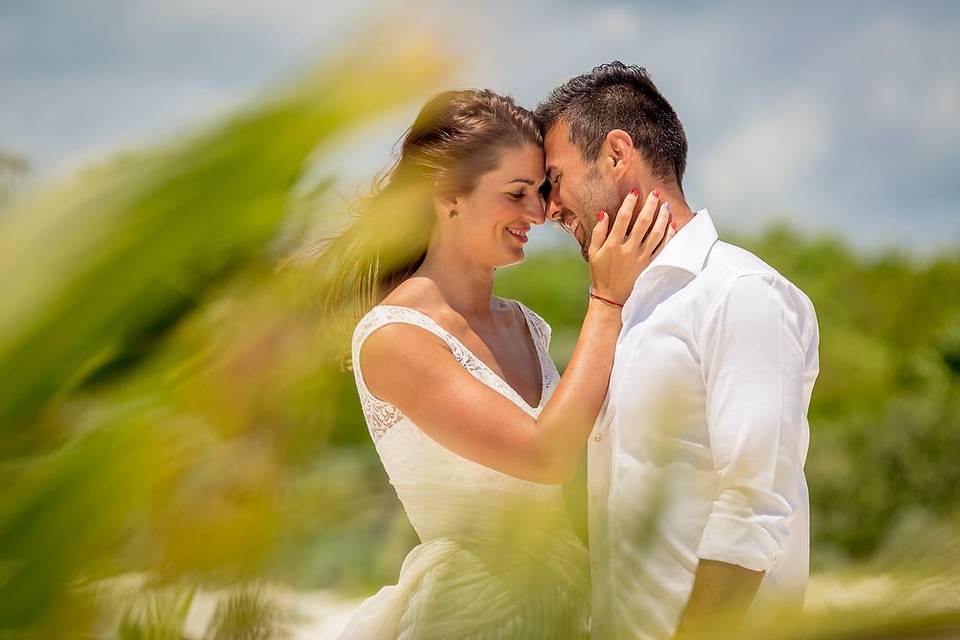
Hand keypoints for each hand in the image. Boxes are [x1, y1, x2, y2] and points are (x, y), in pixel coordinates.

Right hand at [588, 189, 674, 304]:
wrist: (611, 297)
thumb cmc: (600, 273)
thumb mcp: (593, 253)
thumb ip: (599, 232)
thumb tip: (604, 213)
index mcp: (613, 244)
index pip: (622, 218)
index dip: (629, 203)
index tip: (635, 192)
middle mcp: (629, 249)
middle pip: (643, 222)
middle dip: (651, 205)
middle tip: (656, 193)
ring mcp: (641, 257)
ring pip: (657, 233)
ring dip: (663, 217)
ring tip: (666, 206)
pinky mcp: (649, 265)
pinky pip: (663, 247)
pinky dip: (669, 235)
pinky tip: (672, 224)